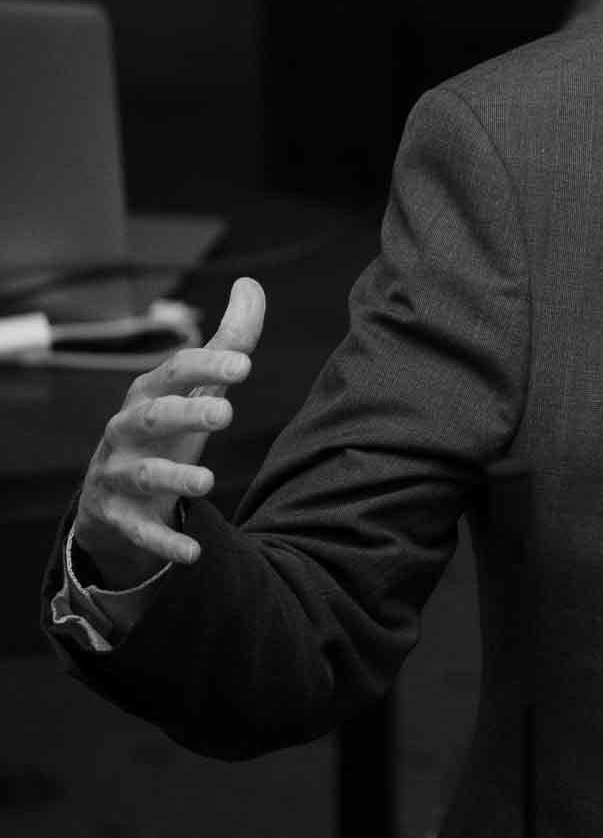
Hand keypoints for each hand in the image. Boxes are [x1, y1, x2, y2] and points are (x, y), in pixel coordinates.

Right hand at [73, 278, 264, 586]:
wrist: (116, 494)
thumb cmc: (165, 430)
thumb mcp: (195, 387)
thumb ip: (228, 341)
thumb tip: (251, 286)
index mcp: (148, 395)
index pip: (173, 373)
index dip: (206, 366)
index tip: (244, 365)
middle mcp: (127, 431)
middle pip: (151, 417)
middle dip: (185, 413)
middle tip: (225, 412)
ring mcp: (118, 474)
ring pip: (141, 474)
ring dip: (172, 479)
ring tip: (207, 484)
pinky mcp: (117, 516)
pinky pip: (138, 529)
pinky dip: (162, 541)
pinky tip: (193, 552)